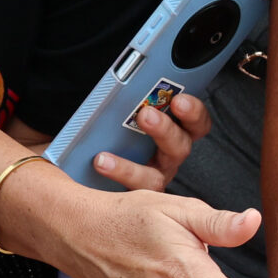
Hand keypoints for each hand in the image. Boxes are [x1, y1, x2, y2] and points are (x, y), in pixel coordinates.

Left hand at [90, 91, 211, 192]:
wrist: (82, 161)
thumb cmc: (109, 130)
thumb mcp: (122, 108)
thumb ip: (132, 97)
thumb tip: (126, 80)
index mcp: (174, 131)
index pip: (195, 122)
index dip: (193, 112)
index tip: (180, 100)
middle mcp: (168, 158)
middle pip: (180, 146)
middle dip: (165, 130)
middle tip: (146, 115)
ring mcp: (152, 180)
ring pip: (153, 178)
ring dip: (131, 167)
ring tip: (104, 157)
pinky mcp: (132, 197)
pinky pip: (128, 193)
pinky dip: (112, 178)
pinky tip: (97, 164)